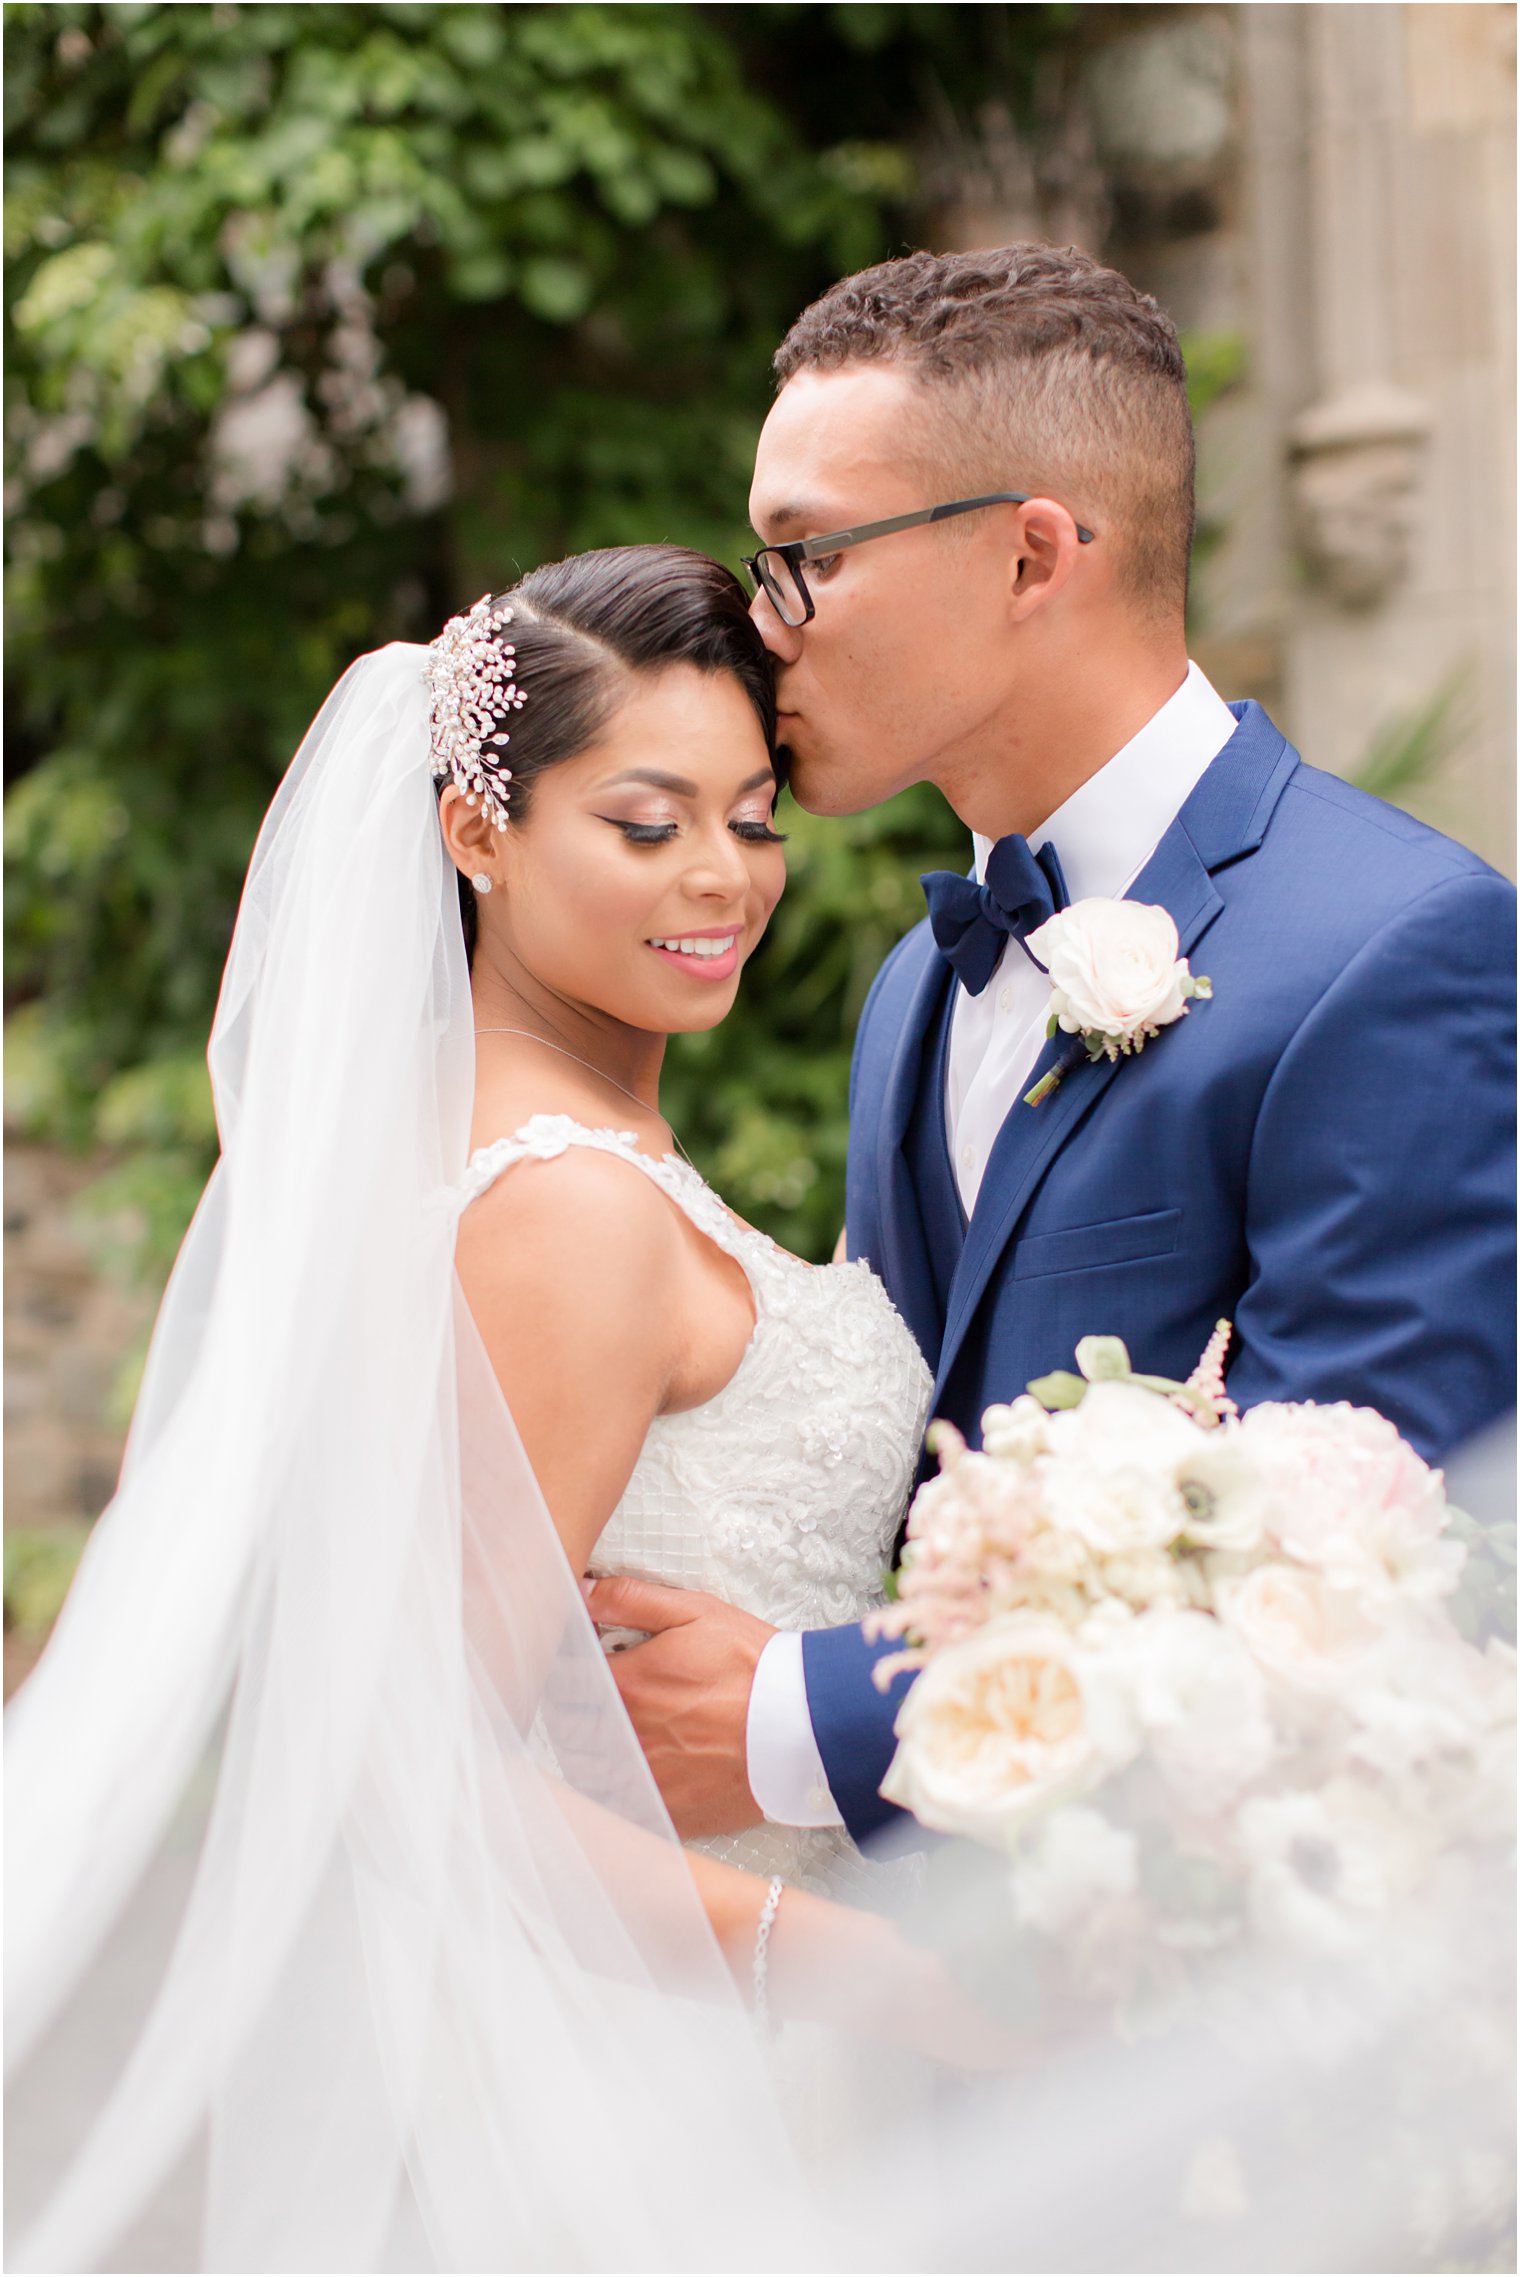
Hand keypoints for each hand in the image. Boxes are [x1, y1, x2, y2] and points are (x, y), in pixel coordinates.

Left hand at [583, 1576, 773, 1837]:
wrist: (803, 1725)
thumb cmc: (753, 1667)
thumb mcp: (696, 1612)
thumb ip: (629, 1599)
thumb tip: (580, 1591)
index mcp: (627, 1683)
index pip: (565, 1675)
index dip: (570, 1665)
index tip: (585, 1660)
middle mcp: (626, 1734)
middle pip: (569, 1722)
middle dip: (578, 1703)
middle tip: (604, 1691)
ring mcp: (643, 1776)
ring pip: (585, 1765)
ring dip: (590, 1744)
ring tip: (620, 1726)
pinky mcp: (663, 1809)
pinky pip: (616, 1802)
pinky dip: (617, 1783)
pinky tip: (638, 1763)